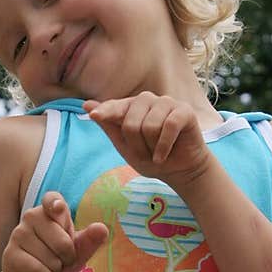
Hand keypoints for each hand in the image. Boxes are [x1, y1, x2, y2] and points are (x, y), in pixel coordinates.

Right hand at [0, 192, 107, 271]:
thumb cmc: (56, 258)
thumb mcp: (76, 250)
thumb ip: (89, 240)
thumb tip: (102, 228)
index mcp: (50, 209)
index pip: (52, 199)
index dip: (56, 204)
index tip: (58, 208)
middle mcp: (32, 216)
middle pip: (62, 242)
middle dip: (67, 258)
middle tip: (59, 258)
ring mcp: (19, 233)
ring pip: (50, 259)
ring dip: (55, 270)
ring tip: (48, 266)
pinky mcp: (11, 253)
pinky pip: (37, 270)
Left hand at [83, 92, 209, 192]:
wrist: (179, 171)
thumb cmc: (151, 158)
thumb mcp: (126, 147)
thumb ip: (109, 126)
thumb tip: (87, 105)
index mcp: (131, 107)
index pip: (115, 107)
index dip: (105, 111)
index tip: (94, 115)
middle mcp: (148, 100)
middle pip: (131, 122)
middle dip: (137, 146)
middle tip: (146, 154)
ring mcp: (167, 102)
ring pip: (150, 126)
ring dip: (152, 148)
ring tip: (157, 153)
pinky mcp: (184, 111)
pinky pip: (169, 127)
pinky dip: (164, 147)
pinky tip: (164, 155)